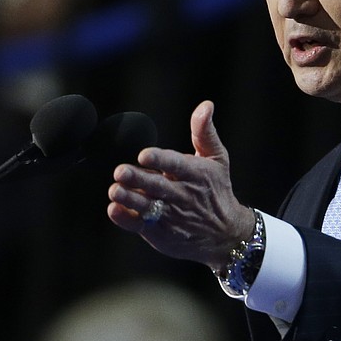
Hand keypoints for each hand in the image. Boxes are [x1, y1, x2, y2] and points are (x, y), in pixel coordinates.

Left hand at [107, 100, 254, 269]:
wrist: (226, 235)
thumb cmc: (216, 190)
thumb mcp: (218, 159)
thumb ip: (205, 132)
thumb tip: (206, 105)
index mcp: (196, 174)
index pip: (176, 165)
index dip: (160, 160)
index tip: (144, 155)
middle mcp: (182, 195)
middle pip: (157, 186)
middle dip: (138, 179)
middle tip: (120, 171)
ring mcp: (171, 216)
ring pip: (146, 207)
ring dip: (129, 199)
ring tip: (115, 191)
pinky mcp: (160, 232)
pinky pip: (140, 225)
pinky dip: (126, 219)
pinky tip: (114, 210)